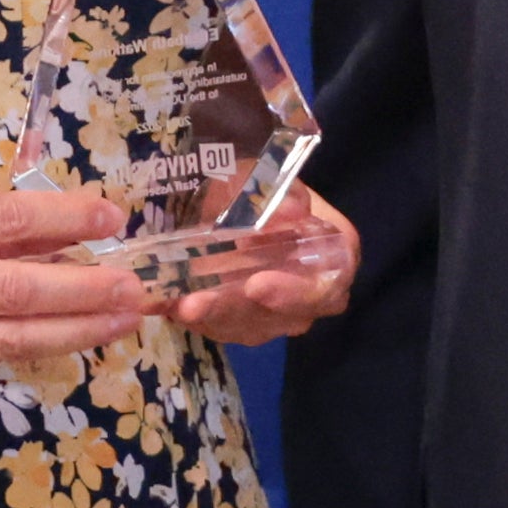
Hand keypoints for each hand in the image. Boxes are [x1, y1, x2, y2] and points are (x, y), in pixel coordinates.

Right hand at [0, 188, 145, 402]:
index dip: (64, 218)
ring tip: (124, 317)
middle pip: (17, 287)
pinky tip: (76, 337)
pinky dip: (38, 347)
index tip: (111, 215)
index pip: (1, 220)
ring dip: (78, 329)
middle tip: (135, 283)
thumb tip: (56, 230)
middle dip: (86, 287)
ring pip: (14, 336)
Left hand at [170, 190, 361, 347]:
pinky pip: (228, 330)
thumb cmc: (256, 185)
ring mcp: (283, 312)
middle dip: (238, 309)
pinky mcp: (250, 322)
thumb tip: (291, 211)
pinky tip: (173, 306)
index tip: (257, 284)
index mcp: (333, 250)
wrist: (232, 199)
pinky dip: (200, 320)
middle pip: (288, 314)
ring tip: (179, 305)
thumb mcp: (261, 176)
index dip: (298, 290)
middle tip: (198, 303)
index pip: (332, 280)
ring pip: (254, 327)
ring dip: (213, 318)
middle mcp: (315, 290)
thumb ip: (278, 193)